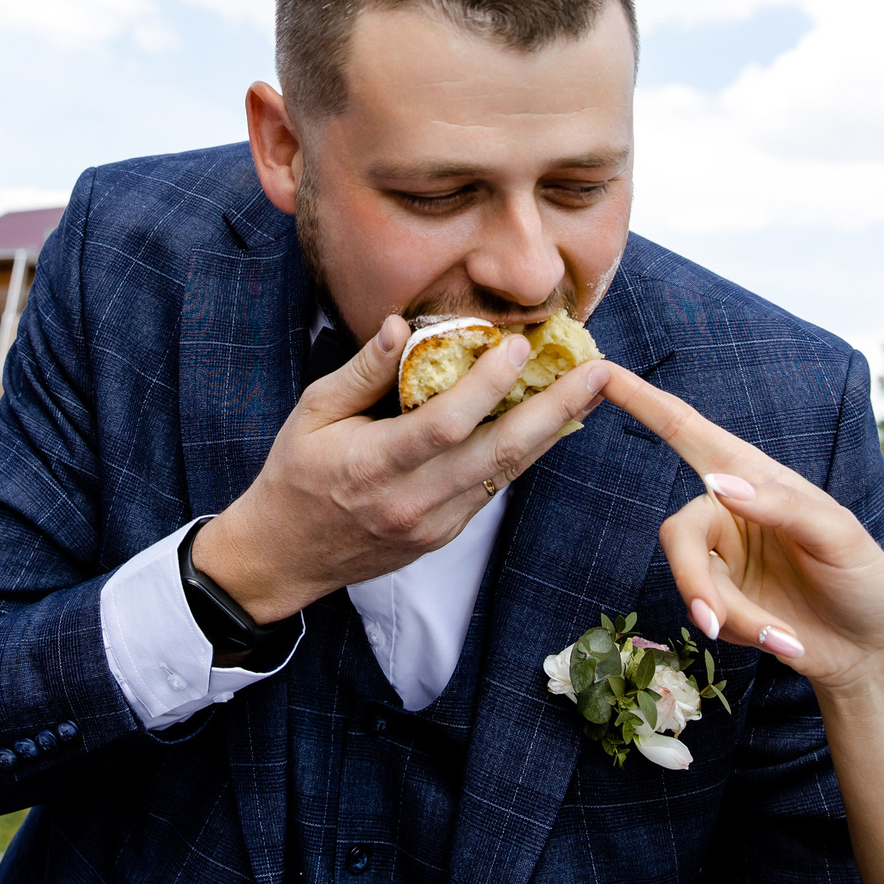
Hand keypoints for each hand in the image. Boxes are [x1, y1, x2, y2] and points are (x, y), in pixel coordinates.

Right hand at [191, 313, 612, 622]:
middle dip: (555, 409)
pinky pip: (494, 486)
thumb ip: (362, 370)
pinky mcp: (446, 534)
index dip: (486, 385)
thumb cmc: (295, 475)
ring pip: (507, 473)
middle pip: (498, 453)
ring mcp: (434, 523)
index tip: (518, 346)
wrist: (285, 557)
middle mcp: (412, 501)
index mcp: (372, 466)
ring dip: (555, 428)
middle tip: (598, 370)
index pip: (443, 424)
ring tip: (592, 389)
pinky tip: (553, 420)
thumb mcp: (312, 413)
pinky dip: (527, 451)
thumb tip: (405, 326)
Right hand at [603, 367, 883, 686]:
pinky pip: (709, 614)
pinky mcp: (721, 601)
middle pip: (680, 535)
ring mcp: (722, 558)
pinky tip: (786, 641)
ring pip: (691, 581)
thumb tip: (718, 483)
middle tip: (715, 623)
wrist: (869, 652)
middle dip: (696, 582)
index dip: (643, 401)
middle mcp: (729, 510)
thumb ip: (782, 505)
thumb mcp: (839, 536)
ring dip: (734, 616)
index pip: (687, 431)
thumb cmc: (863, 579)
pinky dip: (745, 633)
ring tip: (785, 638)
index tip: (600, 371)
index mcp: (755, 476)